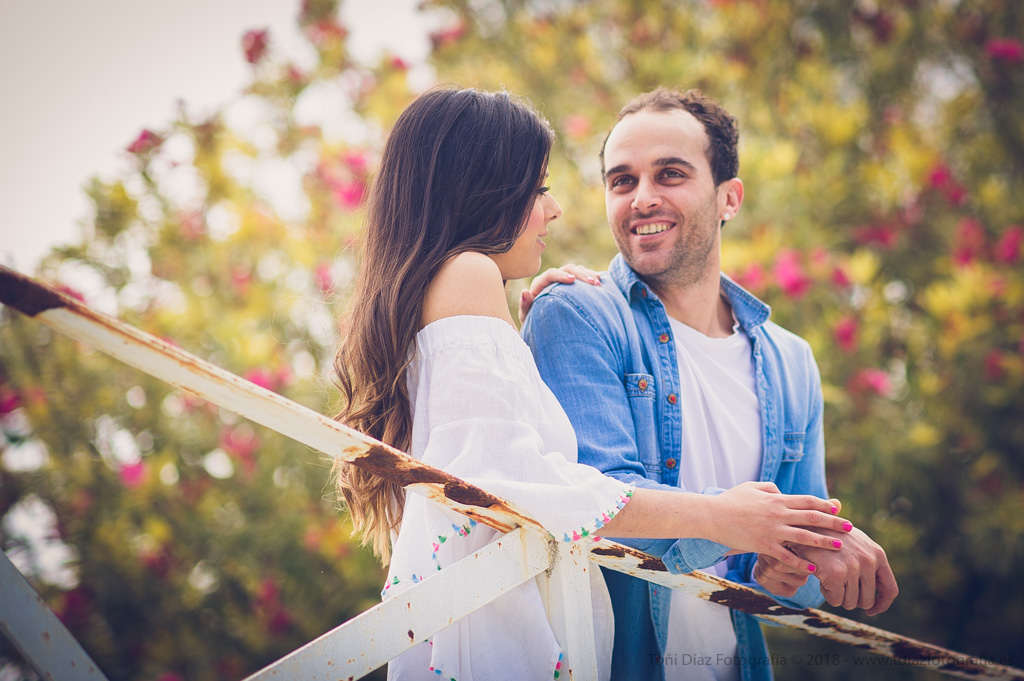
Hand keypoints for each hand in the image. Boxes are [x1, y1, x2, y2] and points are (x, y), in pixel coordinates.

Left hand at [518, 264, 600, 323]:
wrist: (543, 325)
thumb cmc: (534, 322)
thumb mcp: (527, 317)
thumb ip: (525, 305)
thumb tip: (525, 292)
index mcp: (540, 284)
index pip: (551, 274)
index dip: (562, 275)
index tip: (572, 280)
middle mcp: (552, 278)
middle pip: (568, 269)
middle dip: (581, 274)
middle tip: (593, 282)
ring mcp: (564, 280)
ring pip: (577, 270)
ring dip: (589, 274)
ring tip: (599, 284)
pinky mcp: (573, 284)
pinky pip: (583, 275)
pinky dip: (591, 277)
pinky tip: (600, 283)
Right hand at [709, 482, 849, 573]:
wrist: (712, 515)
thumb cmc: (730, 500)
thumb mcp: (751, 487)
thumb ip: (769, 488)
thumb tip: (781, 491)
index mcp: (776, 499)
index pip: (807, 501)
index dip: (824, 505)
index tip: (838, 509)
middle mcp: (778, 514)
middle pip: (812, 518)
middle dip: (833, 523)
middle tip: (850, 527)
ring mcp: (771, 531)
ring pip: (804, 537)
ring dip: (824, 542)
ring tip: (839, 547)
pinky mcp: (763, 546)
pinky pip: (786, 556)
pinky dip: (801, 562)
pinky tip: (813, 568)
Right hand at [755, 526, 897, 614]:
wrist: (805, 526)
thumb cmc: (829, 536)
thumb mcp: (856, 544)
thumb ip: (869, 563)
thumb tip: (874, 600)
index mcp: (877, 554)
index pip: (890, 590)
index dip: (881, 605)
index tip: (870, 611)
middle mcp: (868, 561)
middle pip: (866, 600)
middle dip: (852, 600)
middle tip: (839, 588)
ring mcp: (853, 567)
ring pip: (850, 602)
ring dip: (838, 596)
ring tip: (828, 579)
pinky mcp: (836, 573)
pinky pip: (836, 600)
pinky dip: (827, 594)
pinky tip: (821, 580)